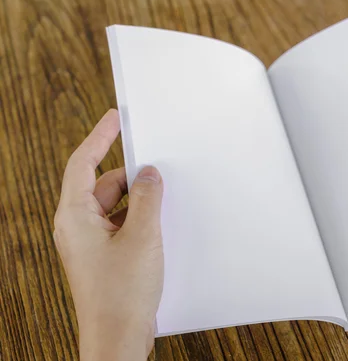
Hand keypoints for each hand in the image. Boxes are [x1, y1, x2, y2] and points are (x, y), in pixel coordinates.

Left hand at [54, 109, 163, 360]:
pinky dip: (138, 217)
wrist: (118, 338)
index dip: (99, 136)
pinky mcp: (103, 256)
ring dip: (138, 199)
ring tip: (163, 199)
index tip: (115, 117)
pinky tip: (160, 222)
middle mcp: (77, 227)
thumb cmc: (123, 293)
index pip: (83, 163)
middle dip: (130, 174)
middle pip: (102, 184)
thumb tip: (150, 174)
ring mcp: (90, 243)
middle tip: (157, 165)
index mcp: (75, 216)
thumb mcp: (143, 236)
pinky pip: (120, 224)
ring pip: (114, 205)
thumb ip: (148, 198)